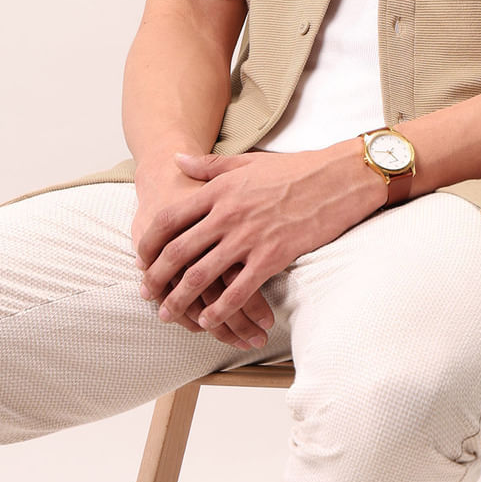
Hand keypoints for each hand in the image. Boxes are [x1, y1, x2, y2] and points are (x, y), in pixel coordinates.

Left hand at [137, 141, 386, 332]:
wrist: (339, 178)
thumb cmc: (296, 168)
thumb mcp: (247, 162)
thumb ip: (208, 166)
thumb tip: (176, 160)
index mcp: (219, 190)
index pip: (169, 220)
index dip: (149, 244)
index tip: (142, 259)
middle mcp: (228, 214)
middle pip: (178, 252)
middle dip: (157, 278)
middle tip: (147, 294)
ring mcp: (249, 237)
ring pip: (202, 276)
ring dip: (180, 300)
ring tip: (168, 313)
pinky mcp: (272, 256)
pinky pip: (237, 290)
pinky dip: (219, 310)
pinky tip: (208, 321)